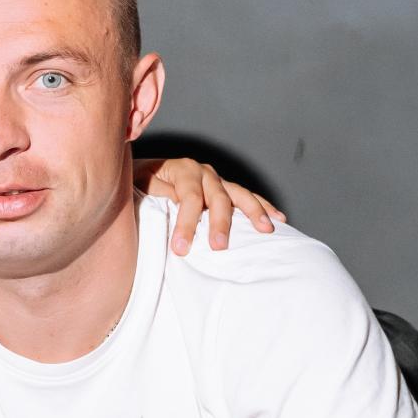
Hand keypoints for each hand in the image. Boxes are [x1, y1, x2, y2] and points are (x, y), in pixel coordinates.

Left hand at [135, 157, 285, 254]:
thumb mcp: (140, 187)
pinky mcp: (223, 190)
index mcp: (182, 170)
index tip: (181, 248)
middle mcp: (203, 172)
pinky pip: (245, 198)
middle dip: (219, 223)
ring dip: (254, 212)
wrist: (142, 173)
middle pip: (217, 198)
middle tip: (218, 247)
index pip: (189, 198)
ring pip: (239, 195)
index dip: (186, 223)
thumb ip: (156, 195)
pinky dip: (262, 207)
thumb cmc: (140, 184)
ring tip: (266, 229)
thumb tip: (173, 207)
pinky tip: (277, 219)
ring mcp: (216, 181)